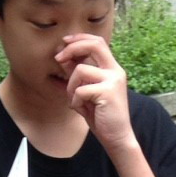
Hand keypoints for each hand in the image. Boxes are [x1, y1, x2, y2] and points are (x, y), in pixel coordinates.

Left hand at [55, 34, 134, 151]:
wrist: (117, 138)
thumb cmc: (102, 117)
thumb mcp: (87, 92)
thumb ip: (78, 75)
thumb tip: (63, 57)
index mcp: (112, 69)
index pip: (98, 42)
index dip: (80, 38)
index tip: (65, 42)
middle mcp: (115, 71)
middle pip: (94, 45)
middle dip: (72, 48)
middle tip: (58, 58)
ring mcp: (113, 80)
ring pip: (81, 70)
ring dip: (71, 86)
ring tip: (75, 101)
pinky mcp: (108, 92)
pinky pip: (81, 90)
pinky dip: (75, 101)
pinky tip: (81, 110)